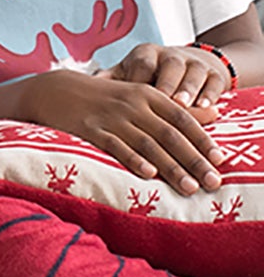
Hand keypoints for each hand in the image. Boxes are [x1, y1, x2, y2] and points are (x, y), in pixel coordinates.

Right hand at [20, 68, 224, 194]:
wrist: (57, 89)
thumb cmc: (105, 96)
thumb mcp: (140, 94)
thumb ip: (176, 107)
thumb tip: (216, 114)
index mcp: (146, 94)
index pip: (182, 117)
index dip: (202, 139)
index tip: (220, 160)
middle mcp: (132, 104)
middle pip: (169, 134)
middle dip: (193, 159)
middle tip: (212, 181)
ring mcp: (111, 117)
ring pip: (147, 144)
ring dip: (170, 167)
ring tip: (189, 186)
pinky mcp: (90, 130)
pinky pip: (115, 146)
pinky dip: (133, 159)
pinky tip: (148, 173)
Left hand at [101, 41, 232, 108]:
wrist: (185, 64)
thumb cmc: (147, 75)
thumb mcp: (128, 73)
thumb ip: (110, 79)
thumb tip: (80, 84)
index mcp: (145, 54)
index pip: (141, 64)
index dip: (138, 79)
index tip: (131, 97)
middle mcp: (170, 56)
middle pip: (169, 67)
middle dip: (166, 84)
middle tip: (162, 101)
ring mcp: (194, 64)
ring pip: (192, 74)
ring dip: (188, 89)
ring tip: (184, 105)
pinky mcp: (214, 74)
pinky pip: (215, 82)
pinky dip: (211, 94)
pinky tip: (208, 107)